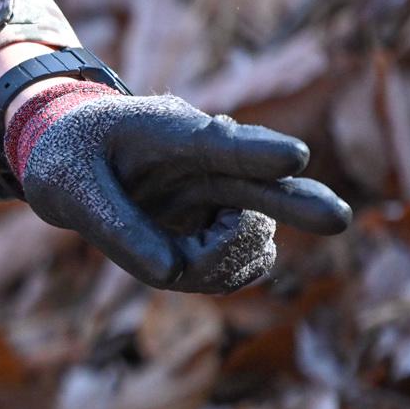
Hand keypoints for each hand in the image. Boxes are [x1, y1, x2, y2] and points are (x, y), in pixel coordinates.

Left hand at [8, 87, 351, 292]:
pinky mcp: (219, 225)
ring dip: (229, 258)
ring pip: (255, 235)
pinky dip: (221, 273)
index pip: (221, 144)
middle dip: (301, 204)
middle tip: (339, 219)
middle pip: (265, 185)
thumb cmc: (70, 159)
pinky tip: (187, 262)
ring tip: (180, 255)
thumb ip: (115, 227)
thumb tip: (169, 275)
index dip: (258, 151)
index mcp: (171, 133)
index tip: (294, 156)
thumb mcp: (71, 189)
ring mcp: (221, 194)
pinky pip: (240, 263)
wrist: (72, 155)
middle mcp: (209, 163)